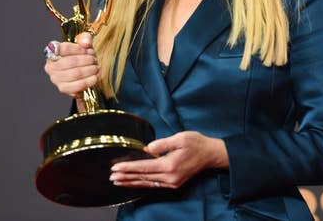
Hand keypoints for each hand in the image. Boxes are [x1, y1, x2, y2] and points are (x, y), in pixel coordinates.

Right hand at [43, 32, 98, 97]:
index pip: (64, 48)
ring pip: (76, 73)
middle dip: (87, 60)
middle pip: (71, 62)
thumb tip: (85, 43)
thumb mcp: (84, 44)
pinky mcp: (63, 89)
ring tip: (95, 67)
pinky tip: (94, 77)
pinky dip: (89, 81)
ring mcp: (55, 79)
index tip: (88, 49)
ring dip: (90, 70)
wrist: (82, 72)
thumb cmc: (81, 56)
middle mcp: (50, 66)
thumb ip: (85, 38)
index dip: (79, 49)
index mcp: (52, 52)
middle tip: (94, 59)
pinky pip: (78, 85)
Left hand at [109, 131, 228, 188]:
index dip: (128, 168)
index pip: (143, 167)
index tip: (115, 168)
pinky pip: (154, 185)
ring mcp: (172, 182)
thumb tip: (147, 149)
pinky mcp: (174, 183)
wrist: (211, 155)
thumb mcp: (180, 138)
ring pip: (147, 183)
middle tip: (111, 177)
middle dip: (126, 177)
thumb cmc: (196, 143)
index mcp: (169, 165)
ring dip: (131, 182)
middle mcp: (169, 177)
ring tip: (118, 182)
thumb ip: (162, 144)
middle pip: (142, 178)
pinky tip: (134, 183)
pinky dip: (142, 184)